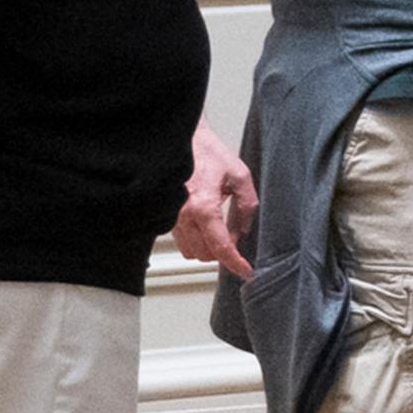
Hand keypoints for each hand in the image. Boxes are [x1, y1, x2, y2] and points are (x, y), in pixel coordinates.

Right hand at [178, 121, 257, 279]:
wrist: (181, 141)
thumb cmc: (208, 153)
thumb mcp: (239, 175)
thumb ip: (246, 205)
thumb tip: (245, 230)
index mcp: (203, 206)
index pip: (221, 247)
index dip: (235, 263)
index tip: (246, 271)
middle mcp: (183, 215)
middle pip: (204, 255)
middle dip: (222, 253)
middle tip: (236, 239)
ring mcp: (171, 217)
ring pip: (191, 251)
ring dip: (208, 249)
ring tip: (221, 231)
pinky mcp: (166, 216)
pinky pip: (181, 241)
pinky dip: (196, 240)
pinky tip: (206, 227)